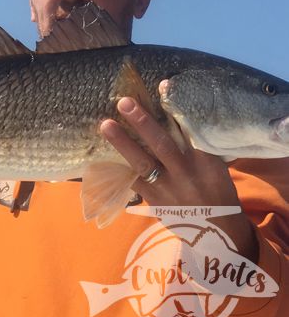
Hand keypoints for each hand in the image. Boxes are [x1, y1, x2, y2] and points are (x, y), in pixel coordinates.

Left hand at [100, 81, 257, 260]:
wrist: (216, 232)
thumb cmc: (216, 191)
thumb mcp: (215, 166)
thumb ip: (196, 144)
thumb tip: (174, 114)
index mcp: (206, 161)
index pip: (190, 129)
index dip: (174, 107)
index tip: (162, 84)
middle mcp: (186, 173)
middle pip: (162, 144)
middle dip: (142, 122)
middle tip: (124, 102)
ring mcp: (168, 188)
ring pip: (142, 163)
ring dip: (122, 143)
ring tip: (105, 124)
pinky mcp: (154, 199)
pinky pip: (132, 181)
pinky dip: (117, 168)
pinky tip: (100, 156)